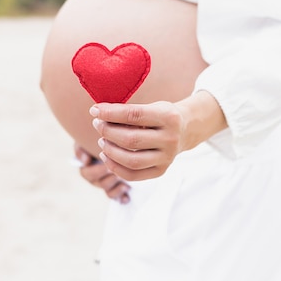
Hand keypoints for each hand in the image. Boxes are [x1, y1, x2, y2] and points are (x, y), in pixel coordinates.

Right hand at [74, 144, 130, 203]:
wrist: (111, 145)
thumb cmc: (97, 143)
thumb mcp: (85, 143)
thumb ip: (81, 150)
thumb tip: (85, 161)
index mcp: (87, 170)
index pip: (87, 174)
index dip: (97, 172)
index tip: (107, 166)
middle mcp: (96, 180)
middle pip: (101, 184)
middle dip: (110, 178)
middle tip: (120, 172)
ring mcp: (107, 186)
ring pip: (109, 192)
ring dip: (117, 188)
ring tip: (125, 181)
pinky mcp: (117, 190)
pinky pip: (118, 198)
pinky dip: (122, 198)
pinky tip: (127, 196)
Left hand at [90, 92, 226, 181]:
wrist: (185, 130)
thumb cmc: (161, 116)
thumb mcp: (152, 106)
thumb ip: (129, 111)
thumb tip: (98, 114)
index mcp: (168, 117)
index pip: (133, 115)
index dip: (110, 113)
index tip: (94, 110)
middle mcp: (170, 139)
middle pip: (131, 140)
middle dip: (108, 132)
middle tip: (97, 125)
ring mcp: (167, 158)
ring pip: (131, 160)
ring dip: (110, 151)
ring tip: (101, 141)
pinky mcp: (161, 171)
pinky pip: (133, 175)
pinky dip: (115, 167)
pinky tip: (106, 156)